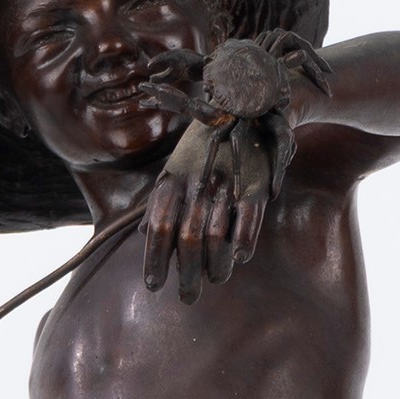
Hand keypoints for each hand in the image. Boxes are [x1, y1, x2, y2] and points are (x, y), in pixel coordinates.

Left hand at [140, 30, 330, 302]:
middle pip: (186, 239)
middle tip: (188, 298)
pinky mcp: (255, 178)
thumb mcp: (180, 162)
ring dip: (215, 266)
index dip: (154, 260)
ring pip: (217, 235)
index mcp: (173, 174)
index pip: (157, 226)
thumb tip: (144, 232)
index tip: (154, 287)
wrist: (252, 100)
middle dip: (186, 275)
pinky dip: (244, 242)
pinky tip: (241, 258)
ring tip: (215, 281)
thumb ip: (164, 197)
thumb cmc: (212, 139)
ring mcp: (226, 179)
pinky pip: (248, 219)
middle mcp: (196, 179)